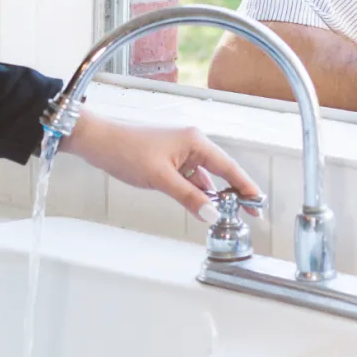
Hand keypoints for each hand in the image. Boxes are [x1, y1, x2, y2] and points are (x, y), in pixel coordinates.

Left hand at [60, 115, 262, 221]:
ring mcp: (181, 151)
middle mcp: (192, 143)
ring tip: (226, 214)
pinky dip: (198, 192)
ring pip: (205, 177)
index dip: (246, 187)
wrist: (99, 142)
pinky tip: (202, 205)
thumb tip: (212, 214)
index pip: (229, 167)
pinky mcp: (170, 160)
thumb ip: (189, 197)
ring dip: (214, 195)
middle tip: (249, 213)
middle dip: (234, 193)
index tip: (258, 203)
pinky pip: (191, 178)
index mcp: (196, 142)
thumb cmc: (126, 151)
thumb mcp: (161, 179)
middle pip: (221, 172)